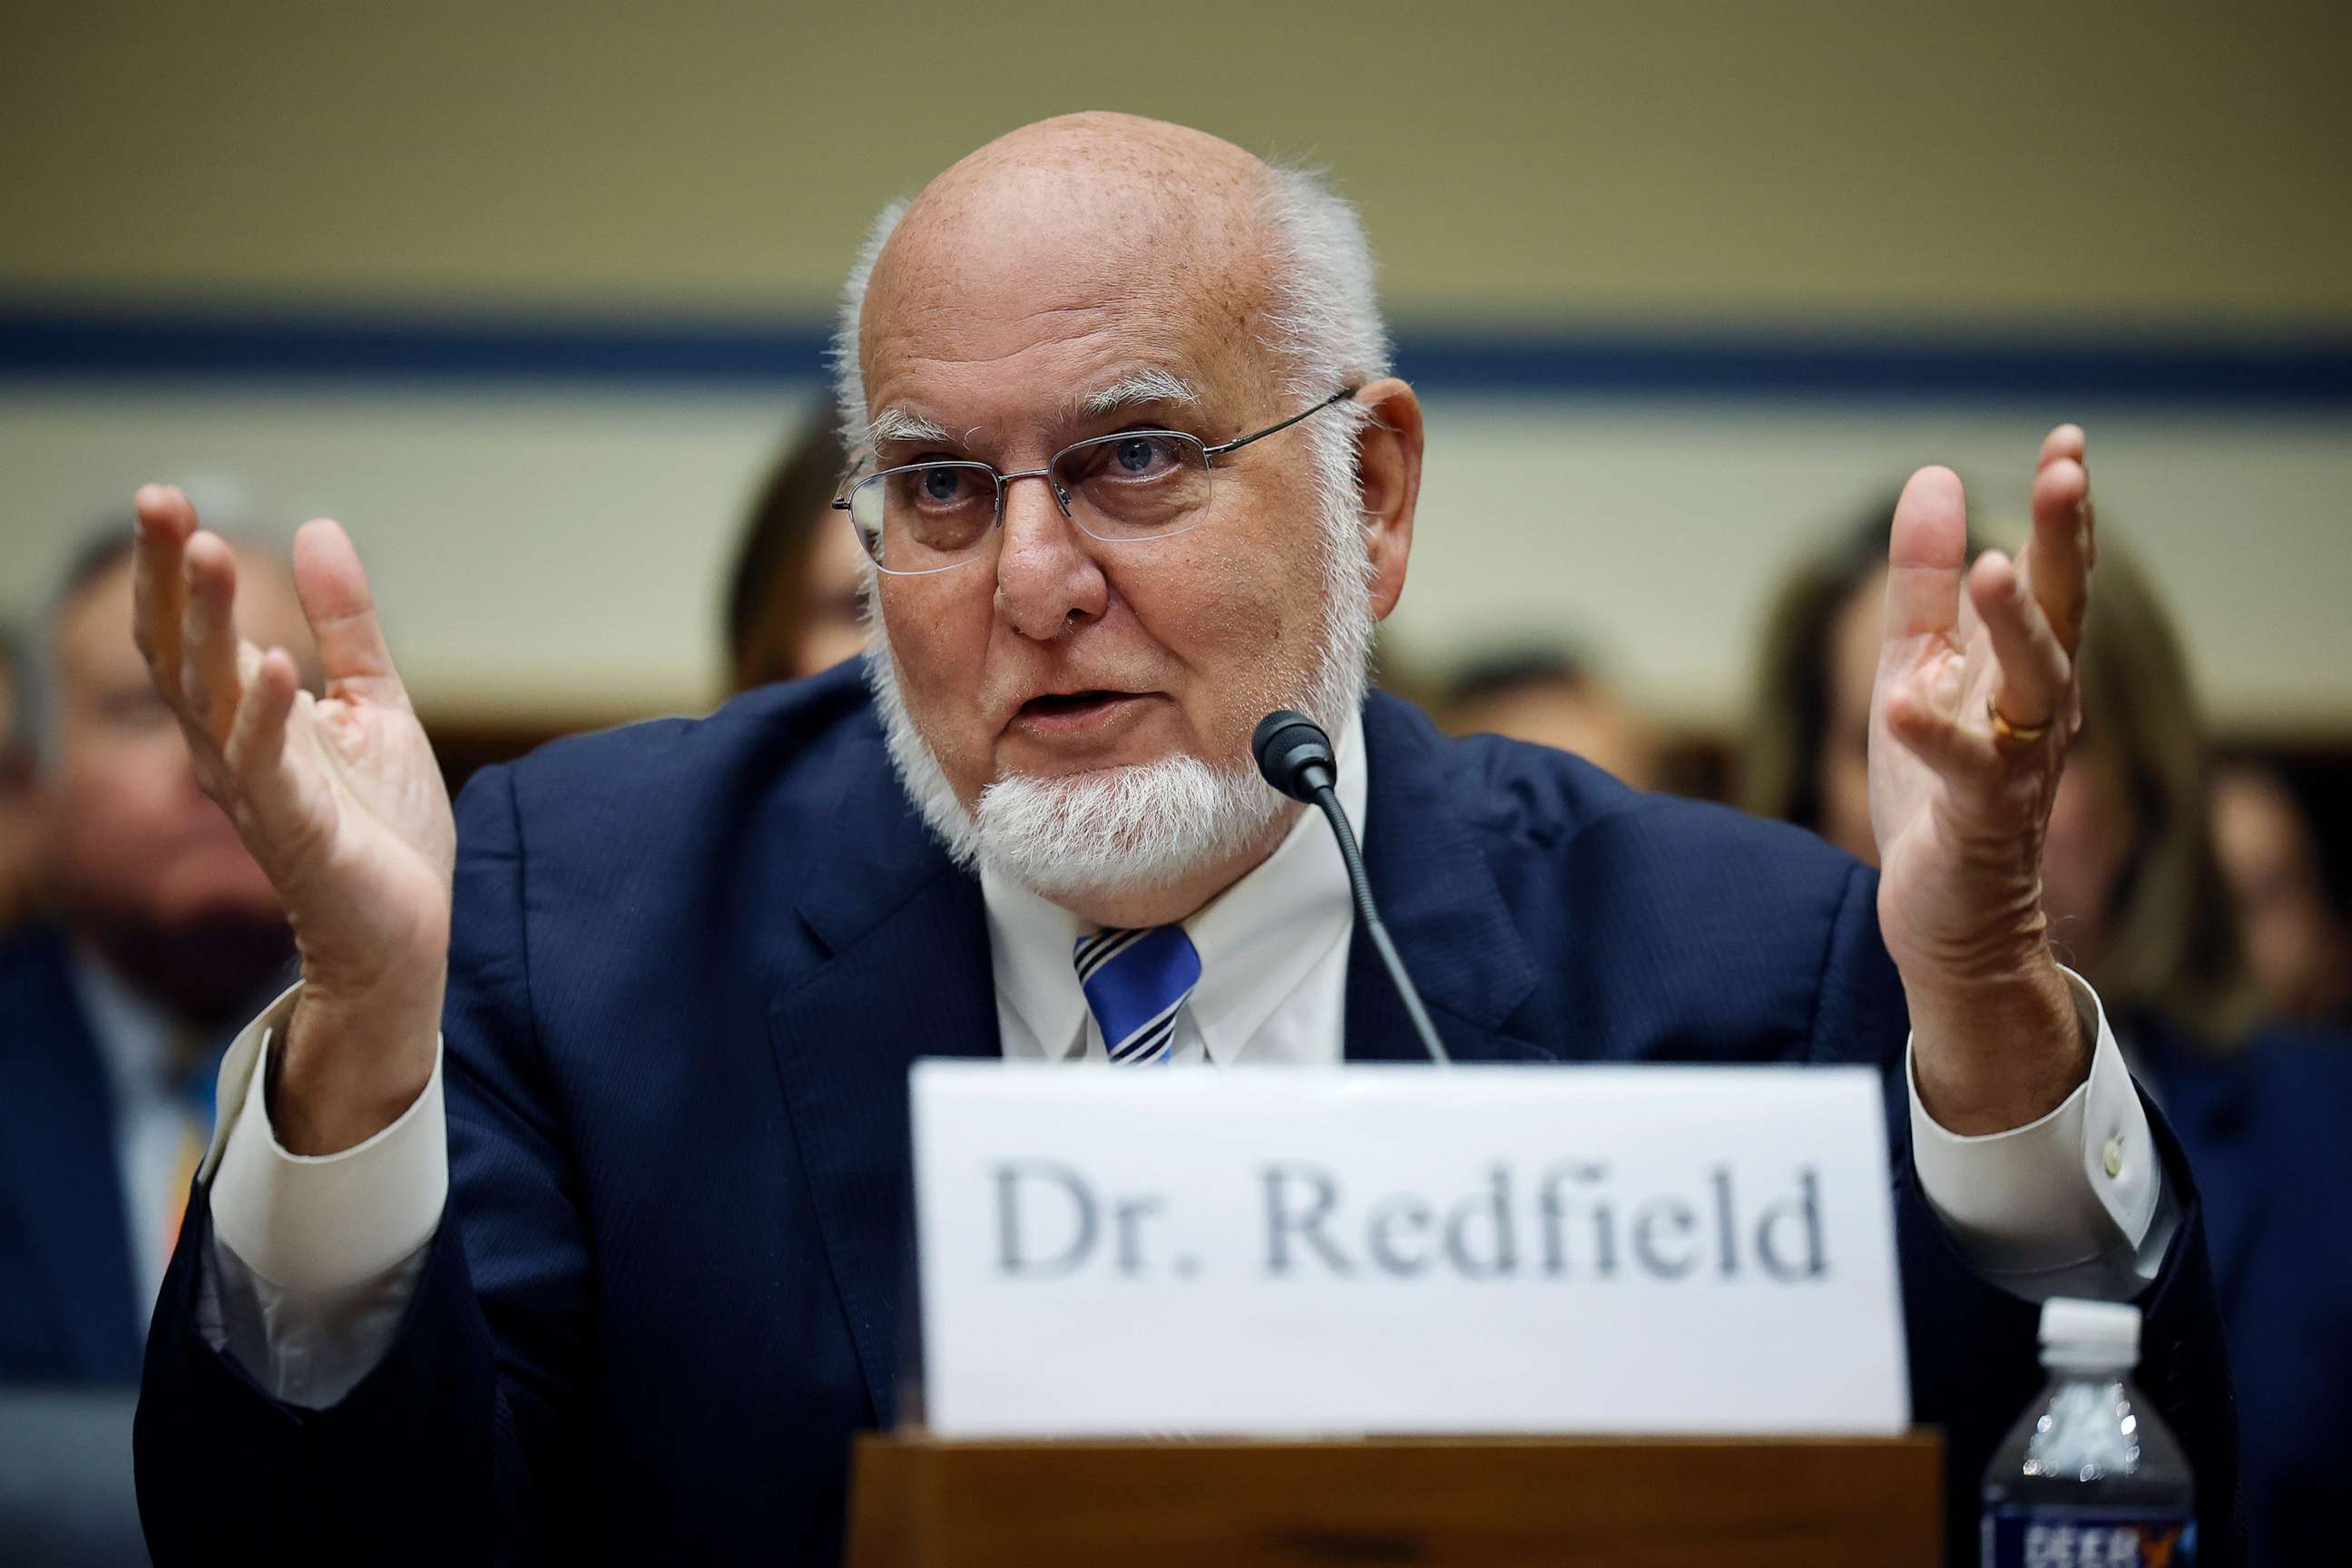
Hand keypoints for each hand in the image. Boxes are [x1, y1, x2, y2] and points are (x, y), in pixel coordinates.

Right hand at [133, 484, 455, 1152]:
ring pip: (211, 698)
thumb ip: (347, 625)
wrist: (406, 929)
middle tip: (160, 502)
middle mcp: (231, 749)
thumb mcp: (375, 702)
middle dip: (167, 578)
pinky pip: (269, 769)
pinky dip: (269, 717)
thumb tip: (318, 528)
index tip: (165, 496)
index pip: (190, 629)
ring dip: (207, 626)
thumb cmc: (381, 826)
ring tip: (206, 553)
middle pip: (180, 651)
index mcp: (245, 716)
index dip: (172, 567)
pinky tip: (278, 665)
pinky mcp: (297, 831)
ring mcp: (258, 790)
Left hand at [1869, 429, 2094, 1133]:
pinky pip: (1964, 774)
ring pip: (2033, 687)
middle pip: (2062, 615)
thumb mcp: (1916, 666)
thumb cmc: (1939, 785)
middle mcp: (2036, 709)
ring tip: (1993, 568)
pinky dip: (1935, 737)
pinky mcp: (1977, 820)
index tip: (2069, 441)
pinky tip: (1906, 705)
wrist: (1947, 910)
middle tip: (2066, 473)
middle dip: (2065, 544)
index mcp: (2021, 668)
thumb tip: (1934, 476)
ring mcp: (2014, 764)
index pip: (2055, 576)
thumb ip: (1922, 581)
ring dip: (2015, 627)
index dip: (2064, 513)